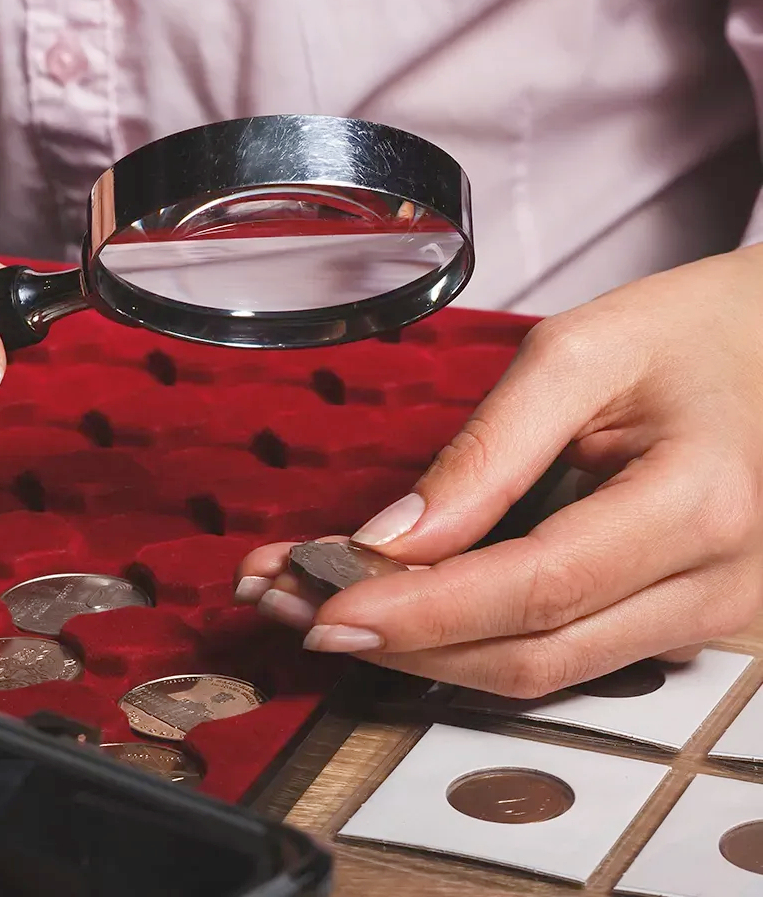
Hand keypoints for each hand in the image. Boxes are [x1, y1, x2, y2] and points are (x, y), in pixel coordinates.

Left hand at [235, 245, 762, 695]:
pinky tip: (401, 608)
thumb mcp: (581, 355)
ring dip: (421, 650)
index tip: (323, 606)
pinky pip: (561, 654)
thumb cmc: (695, 332)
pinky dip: (469, 639)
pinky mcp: (677, 622)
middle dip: (396, 641)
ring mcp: (704, 618)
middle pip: (529, 653)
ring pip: (540, 671)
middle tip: (291, 604)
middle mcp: (713, 585)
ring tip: (319, 605)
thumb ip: (487, 450)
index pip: (535, 586)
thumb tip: (392, 538)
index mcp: (698, 503)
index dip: (420, 609)